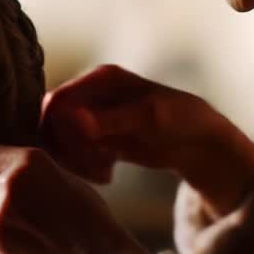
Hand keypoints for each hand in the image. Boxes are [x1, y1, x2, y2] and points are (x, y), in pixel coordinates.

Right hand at [41, 64, 253, 215]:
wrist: (199, 143)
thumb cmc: (180, 119)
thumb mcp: (147, 118)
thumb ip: (109, 119)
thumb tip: (73, 118)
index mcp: (101, 78)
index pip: (58, 100)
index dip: (58, 129)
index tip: (75, 153)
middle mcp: (92, 94)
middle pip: (54, 124)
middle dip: (69, 150)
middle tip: (93, 168)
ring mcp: (93, 117)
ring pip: (62, 142)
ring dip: (77, 162)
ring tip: (103, 174)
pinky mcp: (97, 138)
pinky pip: (75, 154)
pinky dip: (86, 167)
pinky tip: (107, 175)